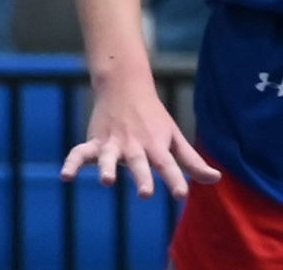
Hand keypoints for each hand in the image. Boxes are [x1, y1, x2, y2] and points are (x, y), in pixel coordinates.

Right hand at [63, 79, 218, 198]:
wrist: (127, 87)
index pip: (169, 165)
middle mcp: (135, 146)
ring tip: (106, 181)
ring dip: (107, 168)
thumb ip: (192, 161)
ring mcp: (113, 143)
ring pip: (109, 157)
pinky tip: (66, 176)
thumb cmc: (155, 118)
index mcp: (157, 146)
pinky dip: (72, 163)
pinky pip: (80, 153)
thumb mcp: (175, 138)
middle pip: (139, 163)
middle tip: (146, 193)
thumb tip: (216, 179)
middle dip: (142, 178)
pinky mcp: (94, 142)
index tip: (182, 194)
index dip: (176, 179)